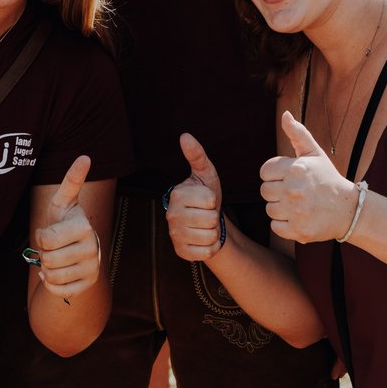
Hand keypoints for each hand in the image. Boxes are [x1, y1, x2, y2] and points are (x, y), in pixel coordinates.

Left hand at [33, 156, 99, 301]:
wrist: (75, 251)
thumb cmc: (63, 222)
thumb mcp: (62, 202)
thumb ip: (71, 181)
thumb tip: (85, 156)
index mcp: (83, 225)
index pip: (46, 239)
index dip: (41, 237)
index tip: (48, 232)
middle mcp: (91, 247)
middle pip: (47, 259)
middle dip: (43, 254)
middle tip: (52, 247)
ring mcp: (92, 267)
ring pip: (53, 276)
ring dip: (47, 269)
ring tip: (55, 259)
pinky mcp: (89, 284)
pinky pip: (60, 290)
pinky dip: (52, 284)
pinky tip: (58, 274)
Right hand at [167, 134, 226, 260]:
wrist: (205, 223)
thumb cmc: (206, 195)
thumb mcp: (206, 175)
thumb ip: (197, 155)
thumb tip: (185, 135)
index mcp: (177, 194)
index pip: (209, 200)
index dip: (214, 200)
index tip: (206, 200)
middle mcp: (171, 215)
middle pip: (211, 220)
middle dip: (215, 217)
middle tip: (207, 214)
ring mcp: (174, 235)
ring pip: (210, 237)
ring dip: (214, 232)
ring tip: (205, 226)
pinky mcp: (181, 252)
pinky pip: (207, 252)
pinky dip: (211, 247)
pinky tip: (203, 239)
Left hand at [261, 112, 360, 243]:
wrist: (349, 210)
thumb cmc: (327, 178)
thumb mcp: (314, 153)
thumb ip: (297, 133)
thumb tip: (285, 114)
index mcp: (296, 169)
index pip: (264, 172)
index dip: (275, 174)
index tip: (289, 177)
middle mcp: (294, 190)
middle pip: (265, 191)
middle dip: (277, 191)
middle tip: (295, 192)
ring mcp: (296, 212)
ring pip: (270, 209)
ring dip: (281, 208)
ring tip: (299, 205)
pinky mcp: (299, 231)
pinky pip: (276, 227)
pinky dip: (285, 225)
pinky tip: (299, 218)